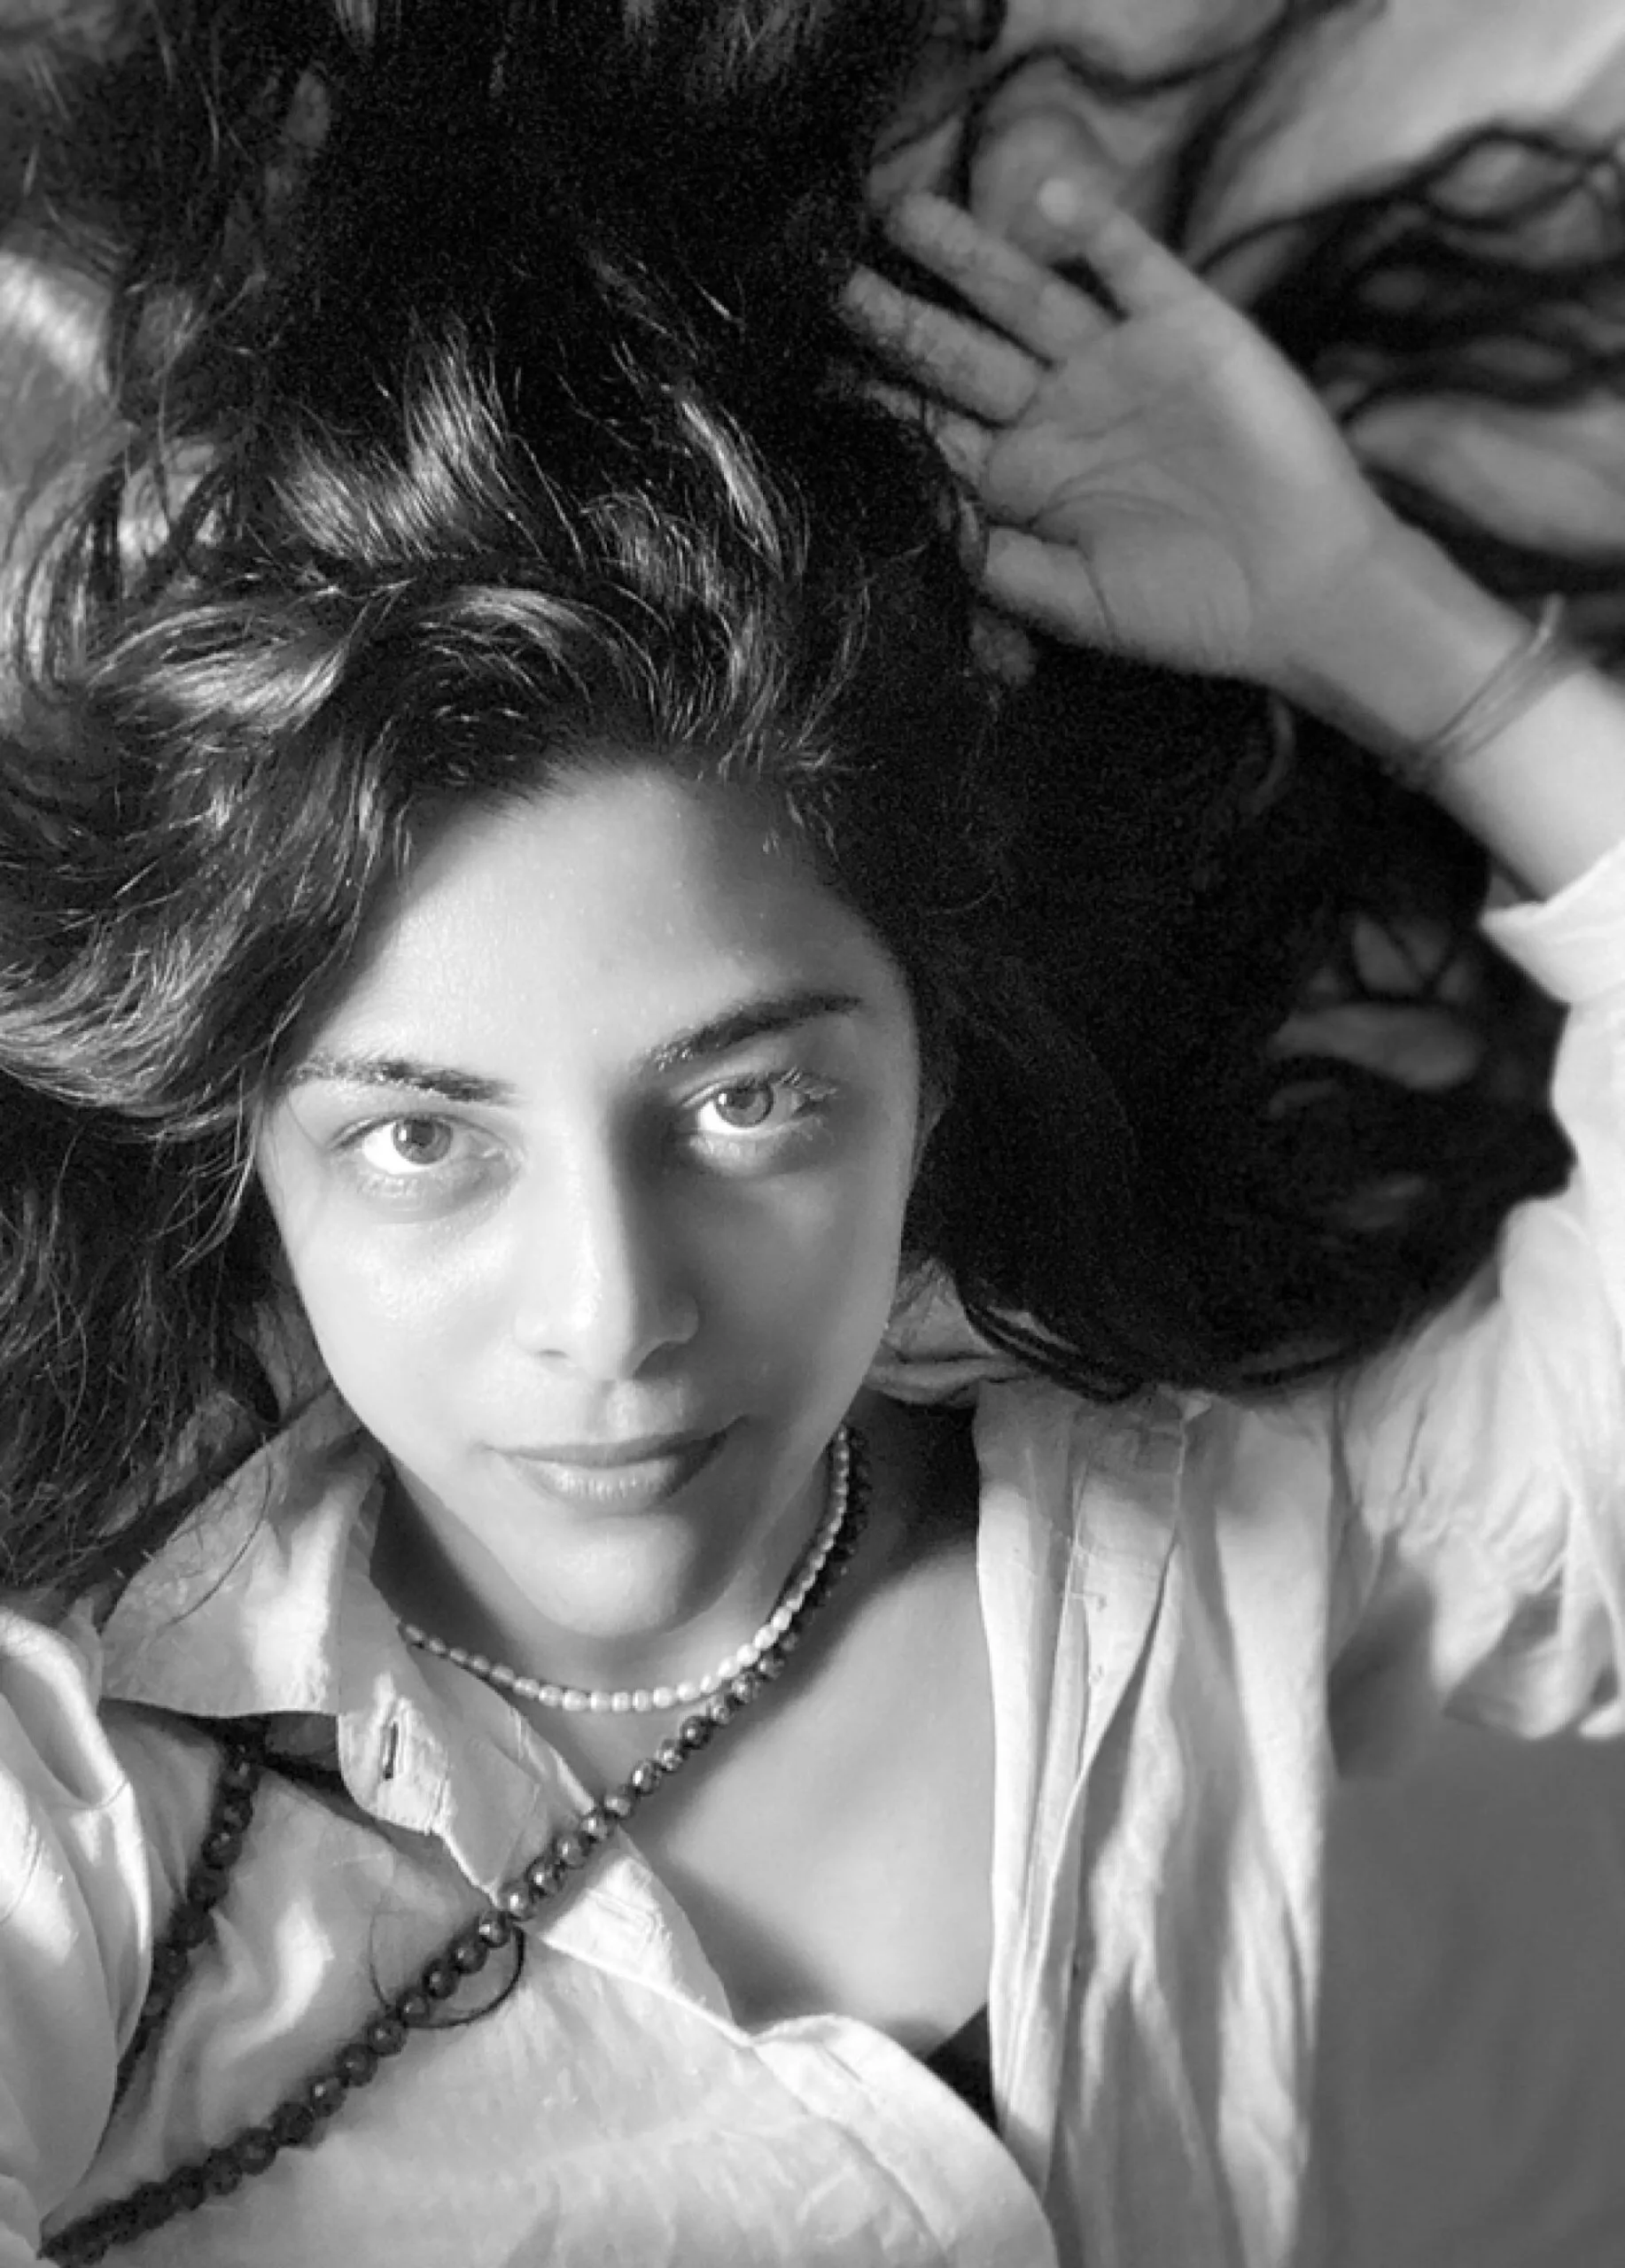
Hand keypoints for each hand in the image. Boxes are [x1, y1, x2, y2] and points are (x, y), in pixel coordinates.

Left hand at [846, 185, 1396, 689]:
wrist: (1303, 592)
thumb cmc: (1186, 613)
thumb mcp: (1070, 602)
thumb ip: (991, 562)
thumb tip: (912, 522)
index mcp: (1026, 478)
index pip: (934, 426)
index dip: (877, 396)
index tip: (813, 371)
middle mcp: (1062, 411)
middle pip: (962, 350)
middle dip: (900, 316)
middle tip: (832, 280)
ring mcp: (1120, 364)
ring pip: (1028, 295)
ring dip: (970, 257)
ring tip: (906, 218)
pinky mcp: (1186, 329)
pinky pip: (1132, 266)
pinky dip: (1093, 233)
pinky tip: (1044, 205)